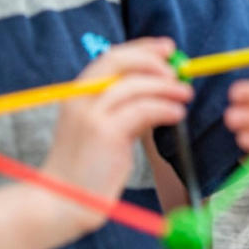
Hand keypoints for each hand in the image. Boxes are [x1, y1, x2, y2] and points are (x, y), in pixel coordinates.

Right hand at [42, 38, 191, 231]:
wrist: (63, 201)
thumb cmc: (87, 167)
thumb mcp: (106, 128)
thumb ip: (126, 108)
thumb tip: (160, 90)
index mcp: (79, 93)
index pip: (111, 57)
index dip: (142, 49)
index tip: (167, 48)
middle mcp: (81, 98)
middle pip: (120, 62)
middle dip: (153, 61)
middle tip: (178, 72)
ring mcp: (91, 115)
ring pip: (135, 85)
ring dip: (166, 86)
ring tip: (185, 94)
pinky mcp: (104, 133)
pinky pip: (142, 110)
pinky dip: (164, 108)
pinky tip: (177, 114)